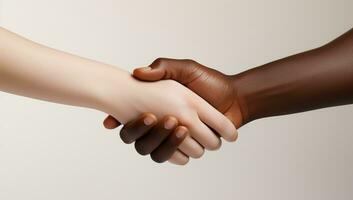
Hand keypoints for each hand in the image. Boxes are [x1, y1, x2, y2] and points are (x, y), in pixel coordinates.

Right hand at [99, 71, 236, 162]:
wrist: (235, 97)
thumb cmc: (209, 81)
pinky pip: (174, 158)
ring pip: (155, 152)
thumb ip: (163, 67)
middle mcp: (162, 126)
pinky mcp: (188, 148)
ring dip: (164, 140)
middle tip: (152, 117)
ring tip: (180, 126)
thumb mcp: (185, 69)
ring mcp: (174, 139)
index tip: (111, 121)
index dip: (117, 120)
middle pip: (139, 140)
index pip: (130, 118)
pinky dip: (177, 151)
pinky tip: (185, 135)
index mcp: (157, 108)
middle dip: (144, 131)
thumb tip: (136, 73)